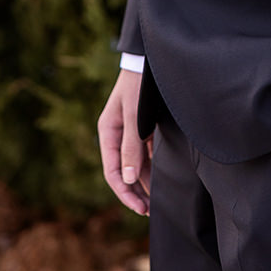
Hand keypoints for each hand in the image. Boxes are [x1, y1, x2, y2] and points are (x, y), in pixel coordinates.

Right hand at [97, 68, 152, 215]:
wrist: (148, 59)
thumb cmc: (138, 84)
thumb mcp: (134, 115)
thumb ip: (131, 145)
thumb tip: (128, 178)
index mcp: (108, 133)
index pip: (113, 172)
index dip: (125, 193)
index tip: (139, 208)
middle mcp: (117, 134)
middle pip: (124, 171)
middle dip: (136, 192)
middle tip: (150, 210)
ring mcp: (130, 131)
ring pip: (136, 163)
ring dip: (144, 182)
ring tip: (157, 200)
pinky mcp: (143, 127)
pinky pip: (146, 152)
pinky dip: (152, 166)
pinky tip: (162, 177)